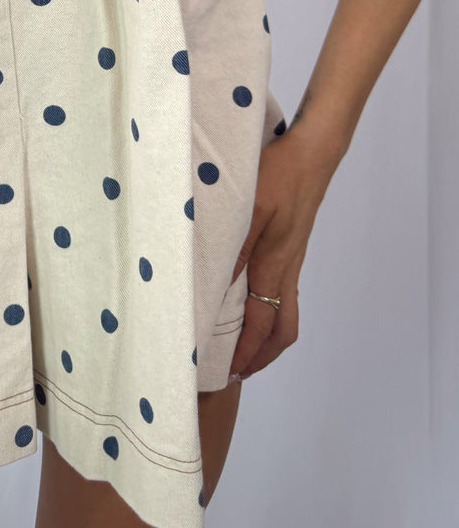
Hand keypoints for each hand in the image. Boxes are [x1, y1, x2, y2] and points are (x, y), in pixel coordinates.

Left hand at [228, 127, 337, 379]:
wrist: (312, 154)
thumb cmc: (278, 175)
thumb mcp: (248, 208)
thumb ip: (233, 247)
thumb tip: (215, 287)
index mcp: (274, 265)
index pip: (261, 324)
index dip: (245, 352)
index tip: (228, 373)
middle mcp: (287, 269)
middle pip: (282, 330)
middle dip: (261, 356)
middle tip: (235, 372)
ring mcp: (292, 259)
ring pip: (285, 313)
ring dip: (265, 336)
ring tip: (241, 346)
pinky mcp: (292, 247)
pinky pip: (284, 293)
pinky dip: (268, 312)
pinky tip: (249, 302)